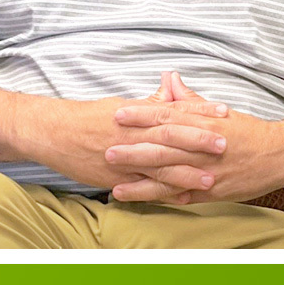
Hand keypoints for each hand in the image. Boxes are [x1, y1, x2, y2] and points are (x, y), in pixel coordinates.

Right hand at [27, 92, 228, 197]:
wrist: (57, 133)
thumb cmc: (92, 116)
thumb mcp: (124, 103)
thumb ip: (152, 100)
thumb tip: (172, 85)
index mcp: (139, 114)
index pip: (176, 110)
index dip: (201, 111)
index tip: (225, 111)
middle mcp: (135, 135)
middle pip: (172, 137)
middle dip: (200, 141)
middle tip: (226, 144)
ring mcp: (126, 158)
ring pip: (161, 166)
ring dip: (187, 173)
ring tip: (211, 178)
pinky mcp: (117, 178)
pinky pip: (144, 188)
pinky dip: (164, 193)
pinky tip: (182, 198)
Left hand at [107, 74, 283, 204]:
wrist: (280, 155)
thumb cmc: (250, 132)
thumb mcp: (222, 112)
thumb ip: (191, 100)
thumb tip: (170, 80)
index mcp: (205, 124)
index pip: (168, 117)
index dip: (142, 116)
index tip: (119, 114)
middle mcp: (204, 148)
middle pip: (164, 148)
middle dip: (134, 150)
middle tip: (107, 150)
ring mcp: (207, 172)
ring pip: (169, 176)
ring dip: (141, 181)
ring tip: (116, 184)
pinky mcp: (212, 191)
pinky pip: (182, 195)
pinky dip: (162, 198)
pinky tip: (143, 200)